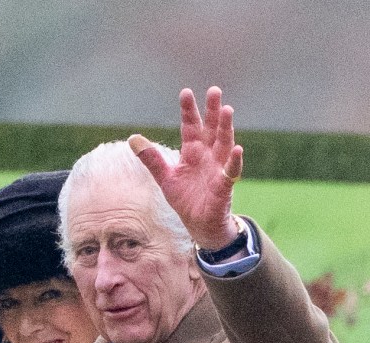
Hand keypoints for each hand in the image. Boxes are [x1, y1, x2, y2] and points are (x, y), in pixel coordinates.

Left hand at [129, 86, 242, 249]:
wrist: (199, 225)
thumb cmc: (185, 199)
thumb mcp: (165, 178)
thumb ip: (152, 159)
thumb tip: (132, 138)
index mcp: (192, 152)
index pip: (190, 127)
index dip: (188, 111)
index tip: (186, 93)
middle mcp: (207, 156)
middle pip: (210, 129)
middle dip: (212, 111)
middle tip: (214, 91)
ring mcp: (218, 169)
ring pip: (224, 144)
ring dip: (226, 128)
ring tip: (227, 110)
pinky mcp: (224, 186)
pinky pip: (230, 172)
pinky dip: (234, 161)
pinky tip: (238, 149)